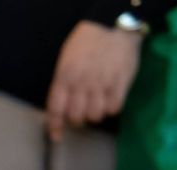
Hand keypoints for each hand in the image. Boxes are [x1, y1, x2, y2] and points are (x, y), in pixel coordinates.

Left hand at [46, 21, 141, 141]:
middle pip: (76, 117)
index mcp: (65, 77)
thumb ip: (63, 83)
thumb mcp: (66, 60)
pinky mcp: (121, 83)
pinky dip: (112, 108)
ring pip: (96, 116)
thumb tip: (63, 107)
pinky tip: (112, 99)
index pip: (56, 109)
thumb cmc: (86, 42)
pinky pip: (114, 108)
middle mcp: (81, 83)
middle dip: (78, 119)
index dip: (55, 126)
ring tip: (98, 103)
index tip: (57, 136)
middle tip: (83, 111)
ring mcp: (102, 84)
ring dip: (96, 114)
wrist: (113, 25)